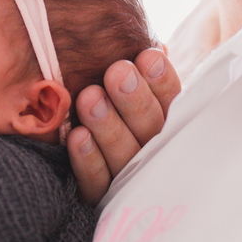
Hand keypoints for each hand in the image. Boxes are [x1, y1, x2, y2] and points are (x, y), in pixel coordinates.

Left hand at [66, 48, 181, 204]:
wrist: (69, 156)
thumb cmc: (106, 101)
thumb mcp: (127, 80)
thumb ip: (137, 67)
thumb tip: (148, 43)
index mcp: (164, 119)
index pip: (172, 102)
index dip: (162, 81)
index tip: (149, 57)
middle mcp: (153, 151)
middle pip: (151, 129)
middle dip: (135, 100)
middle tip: (118, 73)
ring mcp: (128, 177)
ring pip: (125, 156)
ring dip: (108, 125)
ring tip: (90, 97)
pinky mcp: (101, 197)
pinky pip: (97, 183)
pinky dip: (88, 160)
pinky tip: (76, 136)